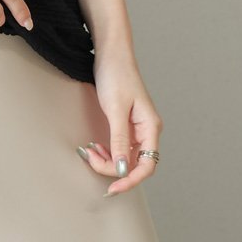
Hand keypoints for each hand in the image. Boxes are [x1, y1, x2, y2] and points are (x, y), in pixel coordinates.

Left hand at [80, 51, 162, 195]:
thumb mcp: (115, 108)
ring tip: (91, 152)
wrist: (110, 52)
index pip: (147, 165)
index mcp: (150, 127)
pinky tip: (96, 147)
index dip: (131, 180)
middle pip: (135, 164)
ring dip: (109, 160)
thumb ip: (119, 140)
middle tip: (92, 159)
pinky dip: (107, 151)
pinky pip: (119, 147)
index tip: (113, 188)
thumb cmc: (116, 75)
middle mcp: (146, 131)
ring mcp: (136, 128)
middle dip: (113, 168)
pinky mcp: (126, 124)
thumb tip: (123, 168)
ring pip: (125, 157)